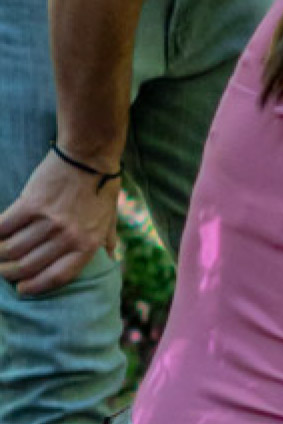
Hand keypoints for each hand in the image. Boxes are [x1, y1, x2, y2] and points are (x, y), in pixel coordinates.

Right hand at [0, 150, 119, 295]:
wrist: (90, 155)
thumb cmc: (101, 187)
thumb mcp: (110, 217)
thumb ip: (107, 240)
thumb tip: (111, 259)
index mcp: (88, 243)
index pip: (56, 277)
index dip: (35, 287)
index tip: (22, 288)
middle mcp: (68, 236)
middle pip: (28, 266)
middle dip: (11, 273)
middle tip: (5, 270)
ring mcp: (49, 221)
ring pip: (12, 249)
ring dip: (0, 254)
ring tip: (0, 252)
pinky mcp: (30, 204)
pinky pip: (3, 228)